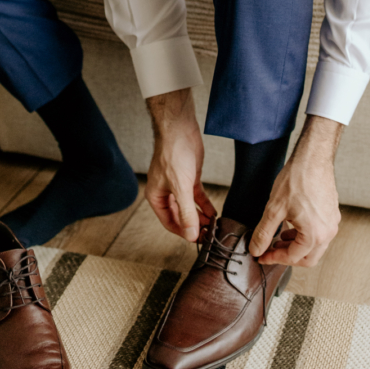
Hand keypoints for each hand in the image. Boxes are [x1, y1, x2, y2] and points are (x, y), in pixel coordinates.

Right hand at [144, 88, 216, 241]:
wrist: (180, 129)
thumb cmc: (173, 154)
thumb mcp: (181, 187)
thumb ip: (186, 212)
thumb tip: (191, 235)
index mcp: (156, 196)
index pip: (170, 222)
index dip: (183, 232)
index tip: (198, 239)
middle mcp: (165, 193)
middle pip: (180, 216)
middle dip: (193, 225)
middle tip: (209, 233)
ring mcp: (178, 186)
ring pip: (189, 207)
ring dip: (200, 216)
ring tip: (213, 225)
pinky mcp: (189, 178)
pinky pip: (197, 197)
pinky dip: (204, 205)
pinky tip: (213, 212)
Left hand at [248, 115, 342, 267]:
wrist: (313, 158)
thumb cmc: (297, 179)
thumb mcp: (274, 209)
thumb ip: (264, 233)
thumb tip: (256, 249)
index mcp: (314, 235)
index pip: (293, 257)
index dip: (274, 258)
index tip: (262, 255)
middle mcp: (328, 232)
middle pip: (308, 258)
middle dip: (288, 256)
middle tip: (271, 250)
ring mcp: (332, 223)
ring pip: (315, 247)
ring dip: (297, 246)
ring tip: (280, 237)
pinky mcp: (332, 213)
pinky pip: (320, 234)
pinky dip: (305, 236)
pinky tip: (292, 225)